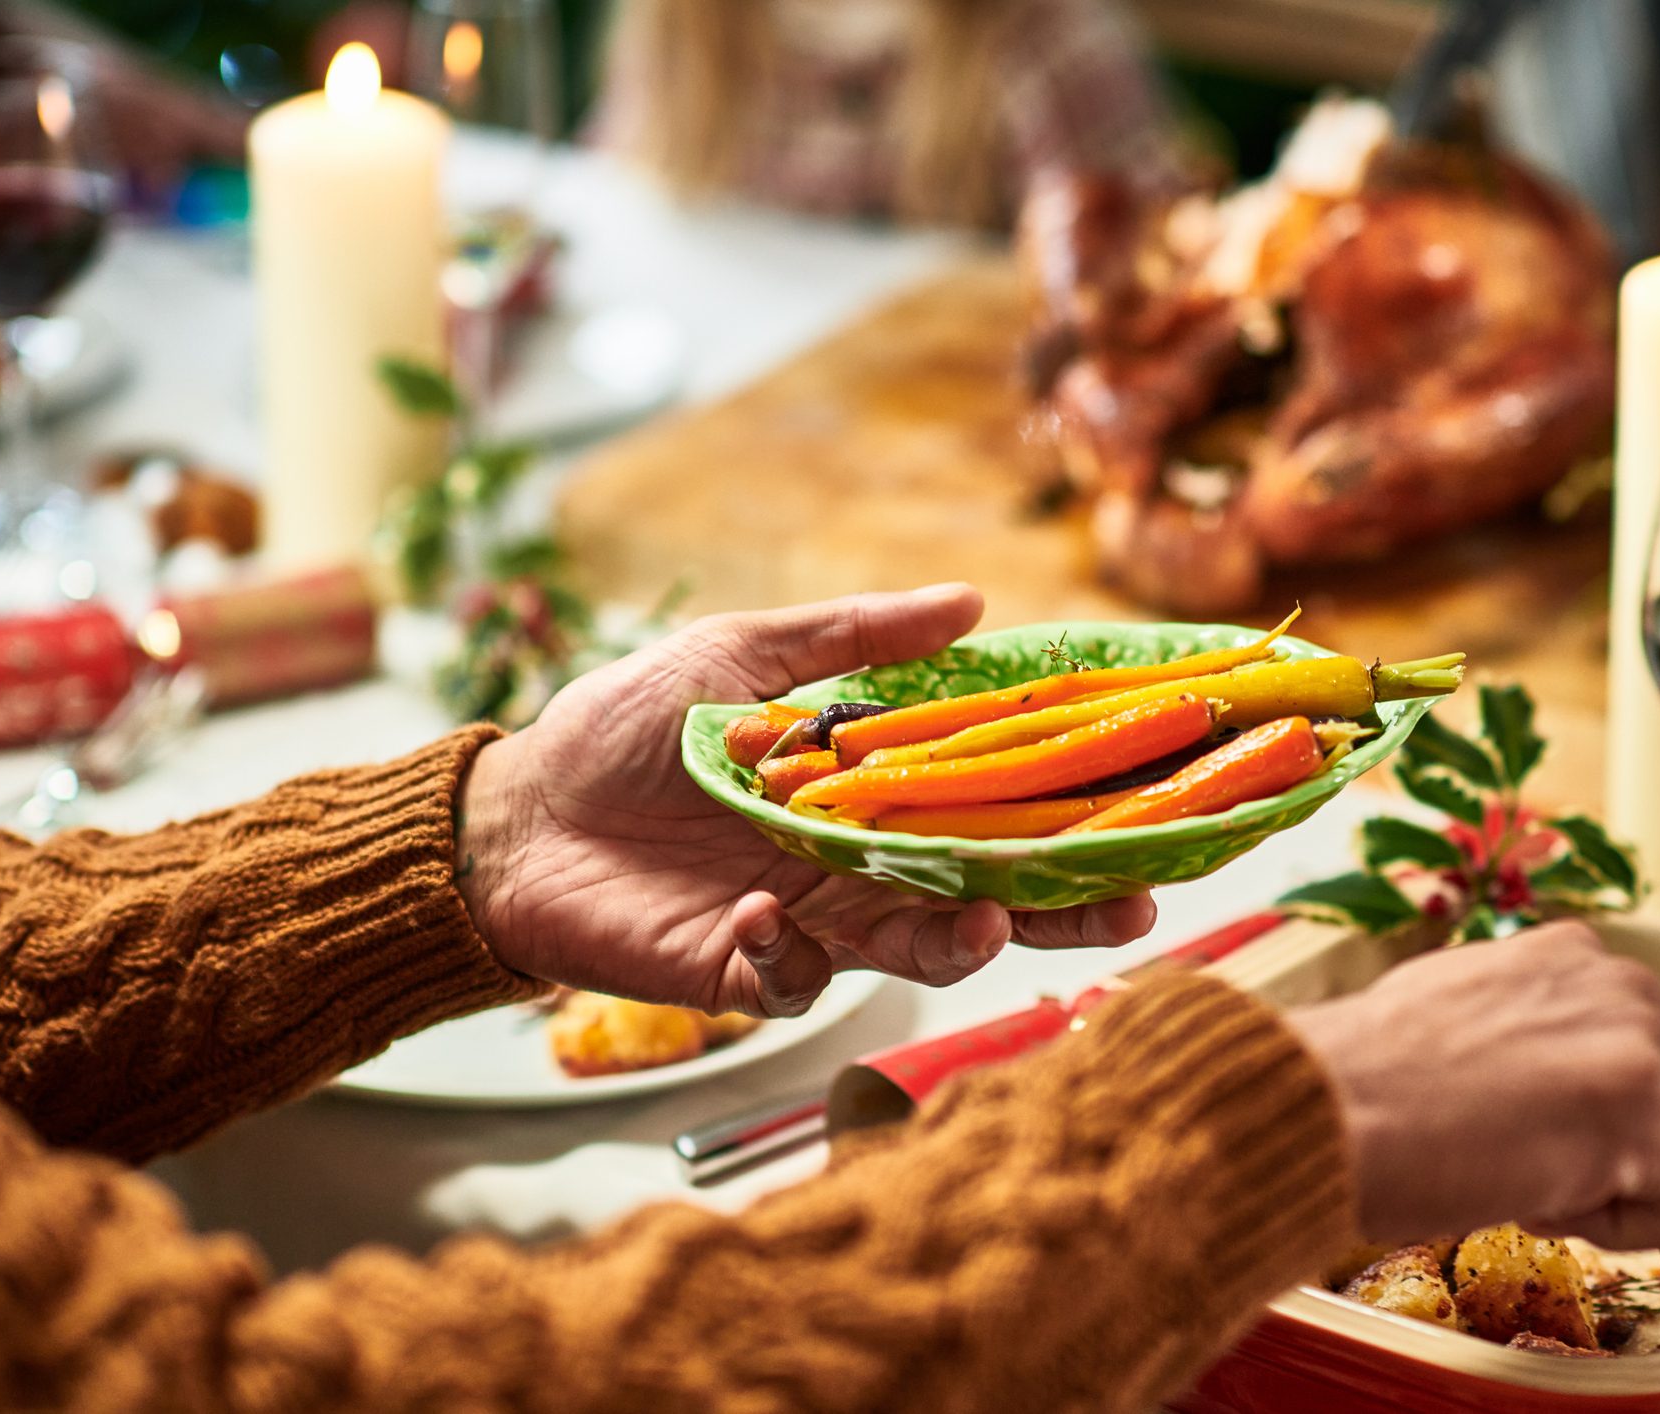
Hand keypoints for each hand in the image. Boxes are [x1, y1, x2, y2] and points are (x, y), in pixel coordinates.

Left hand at [453, 585, 1156, 1016]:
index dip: (1067, 817)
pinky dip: (789, 957)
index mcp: (872, 794)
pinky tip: (764, 914)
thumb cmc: (627, 724)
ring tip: (980, 922)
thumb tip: (973, 600)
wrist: (515, 809)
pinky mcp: (741, 972)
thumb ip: (856, 636)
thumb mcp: (744, 652)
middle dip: (1060, 907)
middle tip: (1129, 907)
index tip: (1143, 811)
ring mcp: (807, 924)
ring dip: (957, 941)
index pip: (992, 809)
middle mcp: (858, 865)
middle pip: (986, 893)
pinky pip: (794, 983)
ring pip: (914, 948)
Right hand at [1290, 921, 1659, 1250]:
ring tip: (1548, 1188)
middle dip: (1658, 1161)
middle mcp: (1623, 984)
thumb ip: (1541, 1033)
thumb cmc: (1361, 1080)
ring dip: (1649, 1197)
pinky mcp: (1647, 1116)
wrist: (1323, 1105)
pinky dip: (1628, 1232)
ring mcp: (1643, 1045)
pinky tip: (1540, 1199)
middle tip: (1559, 1176)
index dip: (1613, 1121)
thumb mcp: (1465, 1014)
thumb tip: (1570, 1090)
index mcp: (1576, 955)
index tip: (1543, 1139)